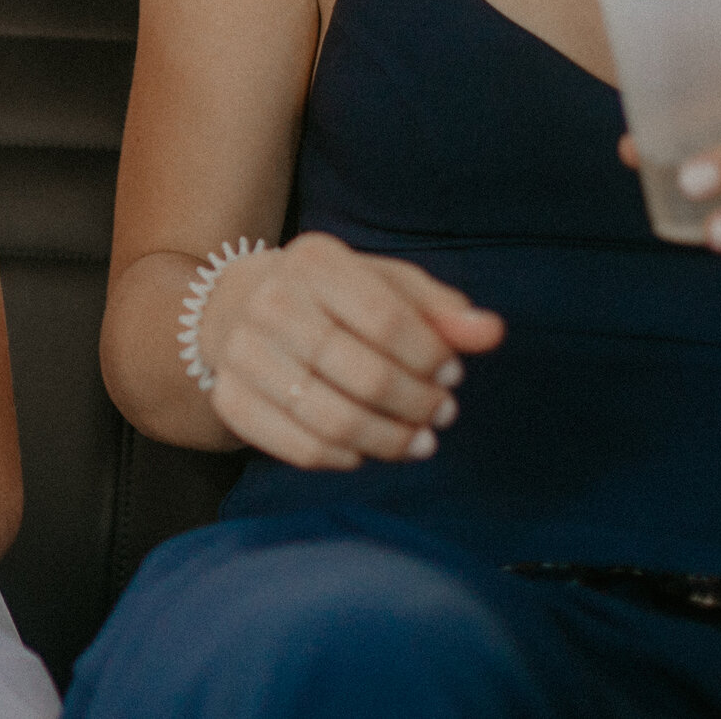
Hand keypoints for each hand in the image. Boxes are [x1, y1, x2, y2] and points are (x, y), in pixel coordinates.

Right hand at [196, 231, 504, 470]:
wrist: (233, 307)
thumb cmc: (329, 297)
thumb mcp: (384, 285)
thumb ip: (440, 310)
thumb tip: (491, 332)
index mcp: (313, 261)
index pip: (387, 318)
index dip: (431, 358)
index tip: (452, 375)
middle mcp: (269, 301)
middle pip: (365, 376)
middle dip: (418, 405)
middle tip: (441, 414)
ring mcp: (242, 353)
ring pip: (334, 421)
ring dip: (390, 442)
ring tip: (418, 441)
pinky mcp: (229, 399)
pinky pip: (301, 449)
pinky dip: (345, 459)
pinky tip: (366, 451)